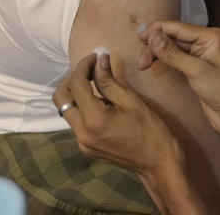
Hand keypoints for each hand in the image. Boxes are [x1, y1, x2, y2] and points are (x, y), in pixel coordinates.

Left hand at [53, 51, 183, 177]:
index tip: (96, 56)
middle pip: (61, 98)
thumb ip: (108, 80)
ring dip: (76, 93)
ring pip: (67, 110)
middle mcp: (81, 132)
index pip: (76, 84)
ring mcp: (82, 142)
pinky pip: (76, 122)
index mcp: (93, 119)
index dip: (83, 65)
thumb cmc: (150, 130)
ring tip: (96, 82)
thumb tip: (98, 59)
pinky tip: (100, 101)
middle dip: (72, 79)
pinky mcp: (86, 147)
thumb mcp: (130, 100)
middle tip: (90, 69)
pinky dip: (82, 107)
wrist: (158, 163)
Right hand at [137, 22, 219, 138]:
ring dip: (157, 53)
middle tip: (141, 59)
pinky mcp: (196, 66)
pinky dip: (164, 60)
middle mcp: (206, 41)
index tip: (140, 37)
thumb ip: (173, 53)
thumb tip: (153, 36)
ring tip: (143, 65)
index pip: (178, 27)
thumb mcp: (196, 71)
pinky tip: (153, 64)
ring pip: (172, 47)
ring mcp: (201, 54)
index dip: (157, 30)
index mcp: (212, 36)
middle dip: (155, 45)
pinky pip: (176, 57)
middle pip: (173, 36)